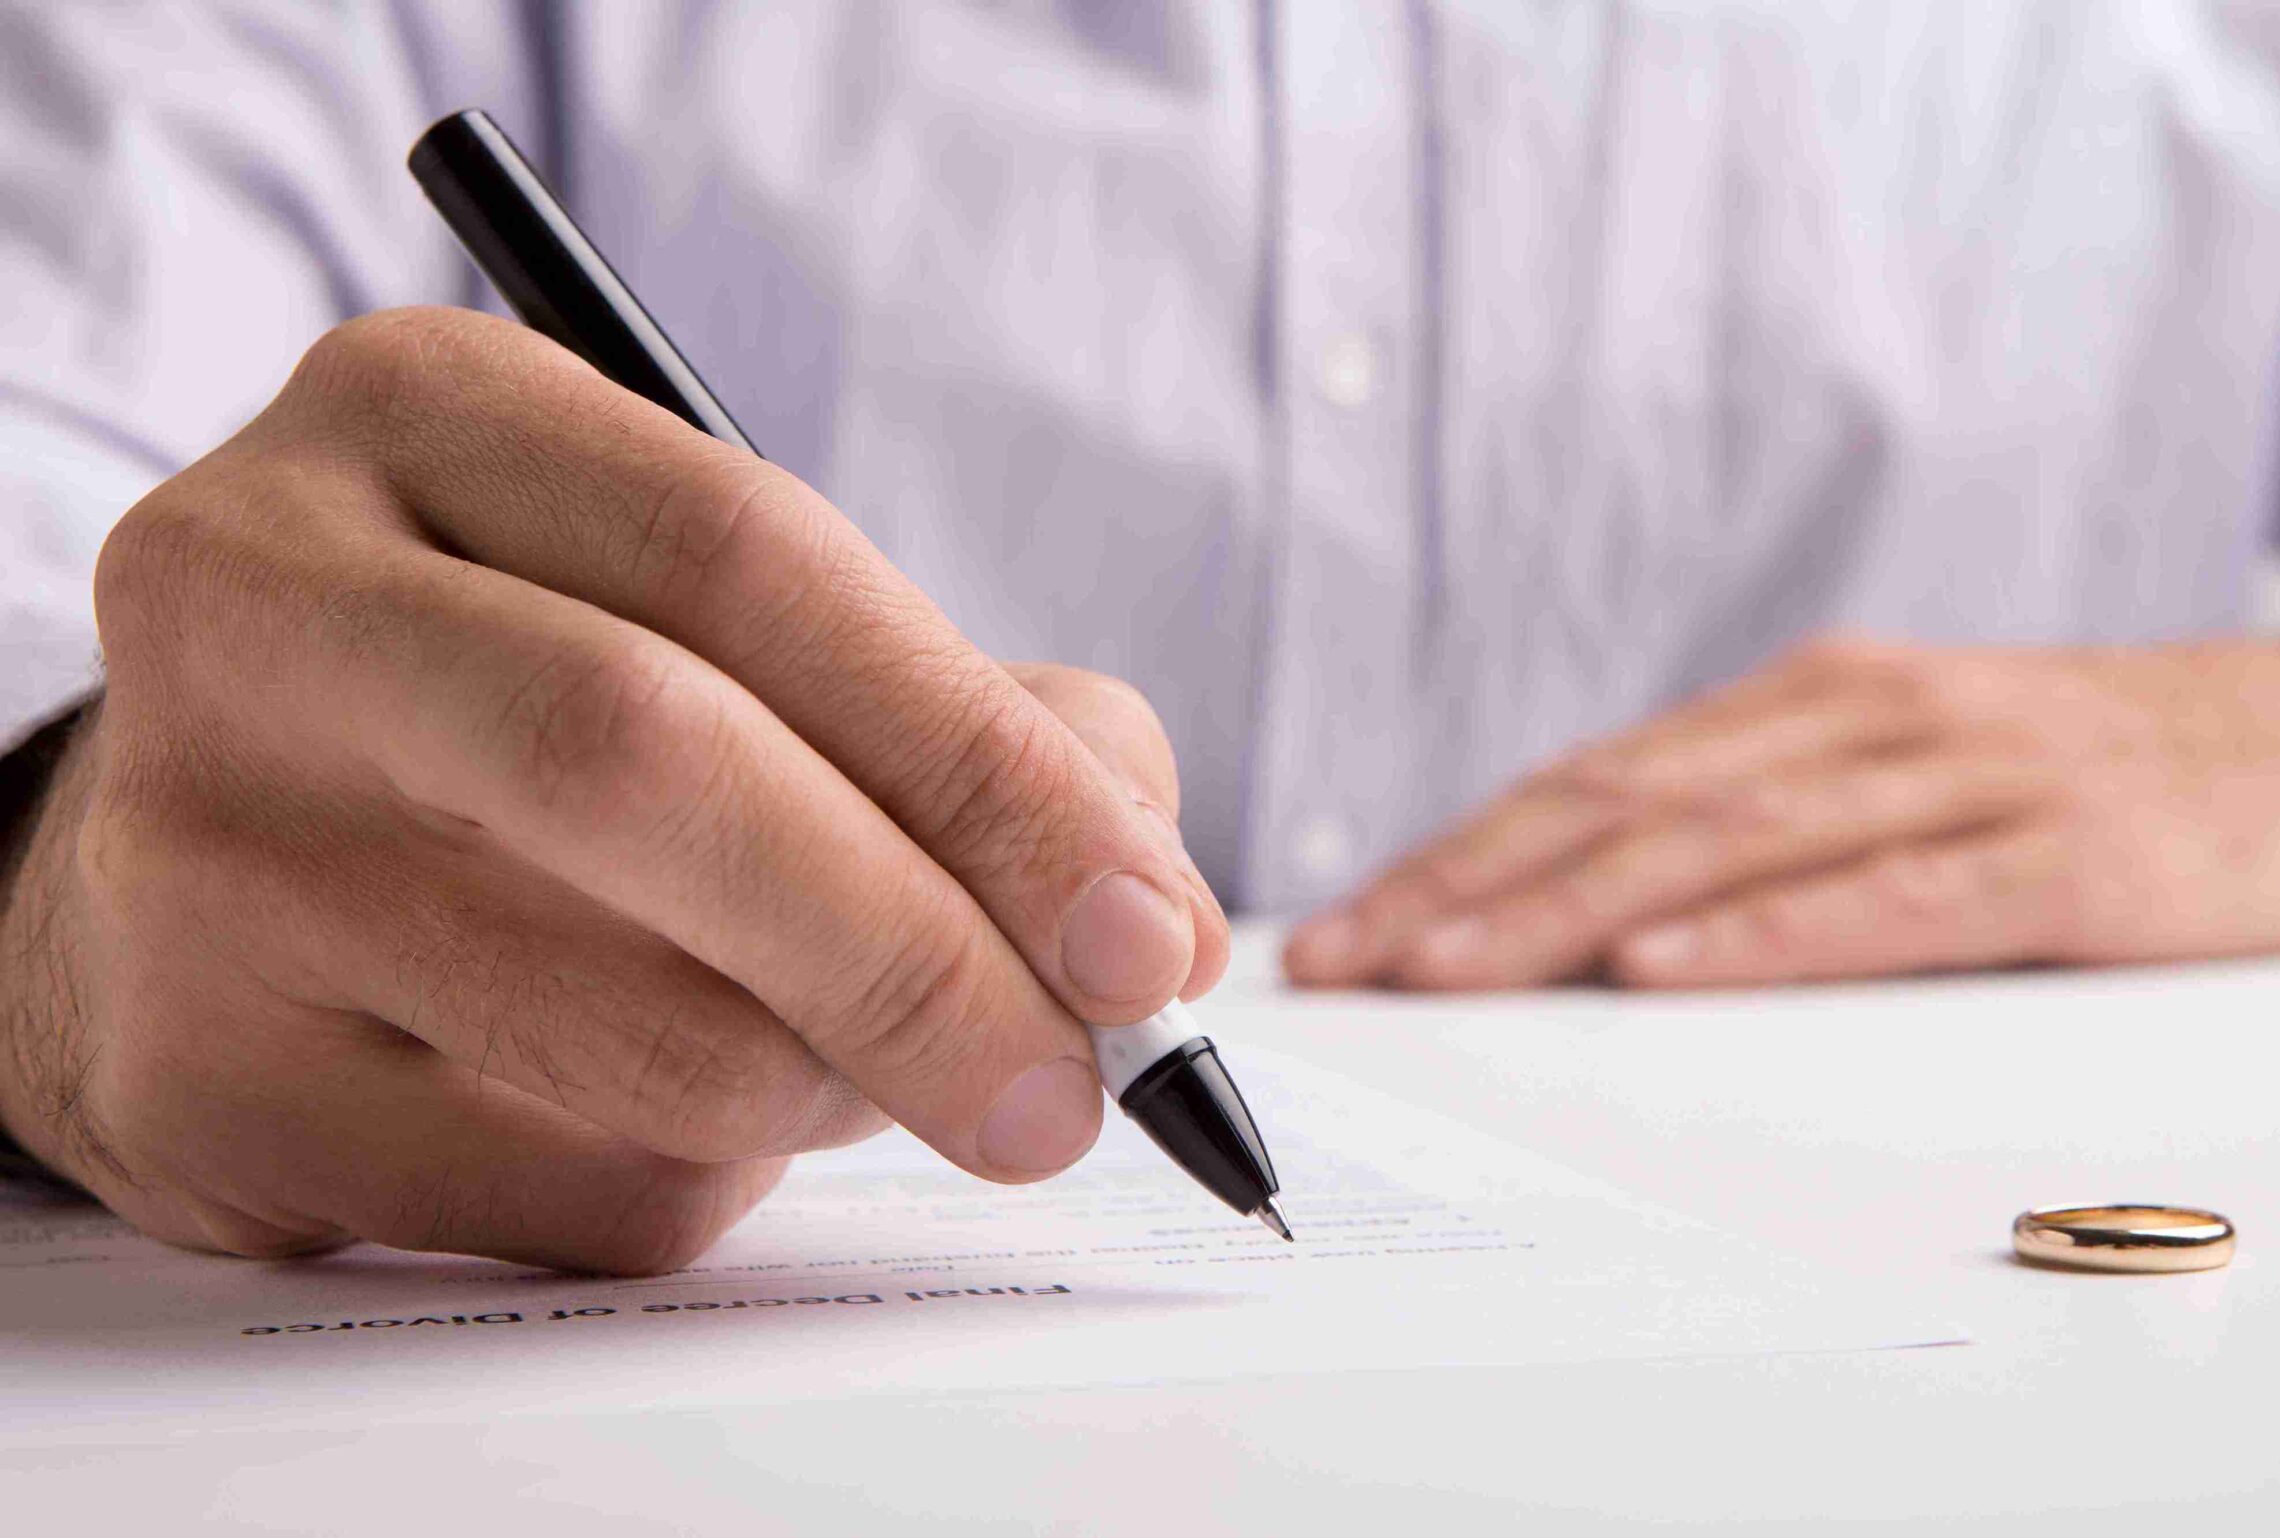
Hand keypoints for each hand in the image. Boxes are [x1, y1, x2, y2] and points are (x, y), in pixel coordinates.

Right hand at [0, 307, 1225, 1272]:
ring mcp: (209, 854)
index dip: (984, 761)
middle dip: (925, 955)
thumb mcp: (720, 620)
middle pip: (652, 767)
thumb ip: (965, 716)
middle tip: (1082, 1088)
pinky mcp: (208, 1087)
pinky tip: (661, 1103)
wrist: (225, 853)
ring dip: (841, 1085)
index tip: (1149, 931)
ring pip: (649, 1033)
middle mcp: (267, 604)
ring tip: (858, 1049)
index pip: (747, 558)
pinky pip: (583, 1189)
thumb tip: (1147, 918)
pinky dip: (716, 1181)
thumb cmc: (534, 711)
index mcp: (420, 414)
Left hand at [1285, 634, 2279, 989]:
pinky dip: (1766, 936)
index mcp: (1812, 702)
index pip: (1596, 782)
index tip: (1350, 928)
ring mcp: (1963, 773)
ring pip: (1729, 844)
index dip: (1458, 854)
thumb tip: (1606, 922)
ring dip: (1570, 911)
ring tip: (1449, 968)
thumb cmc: (2088, 774)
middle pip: (1626, 807)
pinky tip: (1664, 974)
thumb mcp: (1913, 772)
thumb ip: (1780, 823)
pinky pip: (1888, 897)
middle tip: (1349, 959)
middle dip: (1468, 888)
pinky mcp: (2061, 849)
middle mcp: (1863, 719)